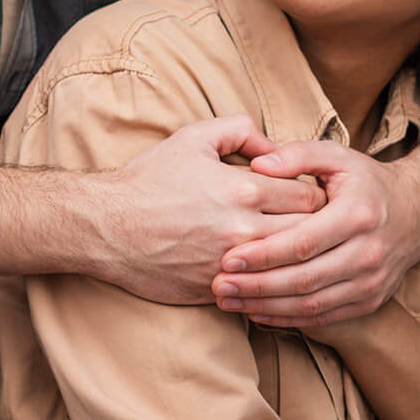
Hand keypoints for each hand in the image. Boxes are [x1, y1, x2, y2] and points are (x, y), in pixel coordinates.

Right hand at [93, 115, 326, 304]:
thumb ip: (241, 130)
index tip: (306, 195)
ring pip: (288, 266)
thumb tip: (274, 146)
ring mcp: (230, 265)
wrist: (106, 227)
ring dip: (294, 257)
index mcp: (243, 190)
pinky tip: (265, 270)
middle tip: (309, 223)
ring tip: (291, 247)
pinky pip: (260, 288)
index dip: (314, 195)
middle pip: (308, 234)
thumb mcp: (194, 137)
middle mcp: (242, 230)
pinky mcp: (216, 289)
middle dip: (314, 228)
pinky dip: (268, 280)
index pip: (310, 197)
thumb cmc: (149, 179)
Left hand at [211, 140, 419, 326]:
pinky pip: (324, 316)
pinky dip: (288, 318)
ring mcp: (372, 281)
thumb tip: (257, 165)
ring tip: (229, 301)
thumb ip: (297, 155)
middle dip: (257, 286)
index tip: (228, 258)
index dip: (264, 254)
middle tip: (219, 285)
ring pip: (312, 304)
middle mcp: (369, 252)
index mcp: (358, 214)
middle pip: (304, 279)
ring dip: (267, 306)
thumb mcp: (338, 156)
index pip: (304, 242)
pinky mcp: (371, 300)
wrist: (418, 211)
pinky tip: (257, 311)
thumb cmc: (367, 182)